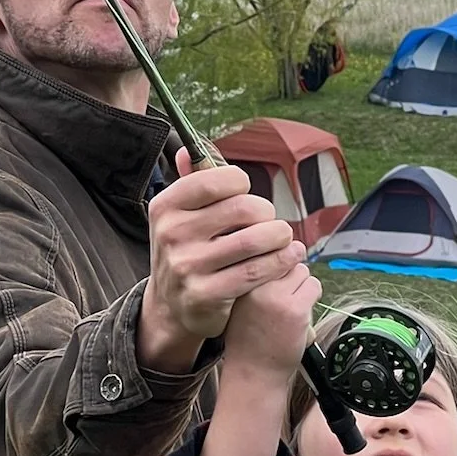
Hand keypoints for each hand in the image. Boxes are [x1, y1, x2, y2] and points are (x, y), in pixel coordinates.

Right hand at [140, 148, 303, 370]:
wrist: (171, 306)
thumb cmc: (186, 249)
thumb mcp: (179, 216)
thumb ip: (190, 182)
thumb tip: (187, 149)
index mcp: (166, 206)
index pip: (217, 179)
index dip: (242, 183)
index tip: (246, 193)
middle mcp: (171, 233)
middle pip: (242, 208)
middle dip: (267, 212)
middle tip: (271, 221)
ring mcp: (187, 265)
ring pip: (254, 240)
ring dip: (280, 236)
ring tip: (285, 237)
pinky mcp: (206, 294)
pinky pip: (256, 271)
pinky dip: (281, 261)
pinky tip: (290, 257)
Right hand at [222, 260, 320, 383]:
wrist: (253, 372)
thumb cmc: (248, 339)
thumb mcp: (239, 303)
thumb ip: (254, 279)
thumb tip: (281, 253)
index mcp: (237, 280)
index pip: (263, 250)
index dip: (274, 260)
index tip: (277, 273)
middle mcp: (254, 285)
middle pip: (285, 258)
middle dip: (290, 274)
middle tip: (285, 295)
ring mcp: (276, 297)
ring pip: (302, 271)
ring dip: (303, 285)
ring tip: (291, 306)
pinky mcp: (296, 310)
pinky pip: (314, 287)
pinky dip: (312, 297)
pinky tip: (300, 313)